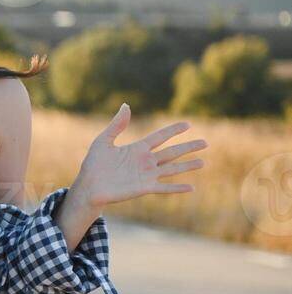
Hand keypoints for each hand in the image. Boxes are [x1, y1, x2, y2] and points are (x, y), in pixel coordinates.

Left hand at [73, 102, 208, 208]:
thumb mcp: (103, 141)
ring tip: (203, 162)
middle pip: (172, 152)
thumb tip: (126, 105)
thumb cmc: (93, 165)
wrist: (88, 186)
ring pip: (172, 169)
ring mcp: (146, 175)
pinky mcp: (144, 188)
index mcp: (136, 149)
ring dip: (187, 166)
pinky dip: (177, 188)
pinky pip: (164, 188)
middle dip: (188, 147)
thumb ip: (116, 125)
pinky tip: (191, 188)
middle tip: (205, 143)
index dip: (173, 130)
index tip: (187, 124)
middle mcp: (145, 161)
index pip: (160, 137)